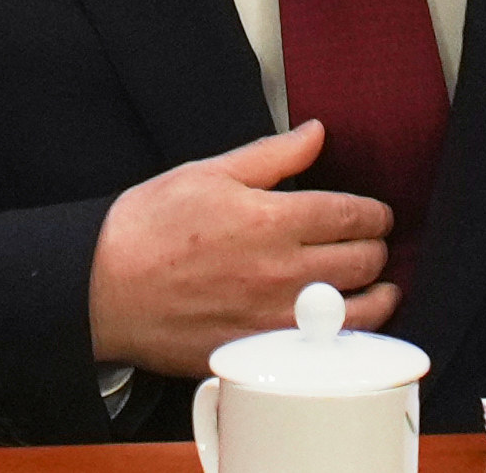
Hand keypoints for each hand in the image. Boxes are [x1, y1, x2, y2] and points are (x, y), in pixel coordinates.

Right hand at [87, 120, 398, 375]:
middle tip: (373, 243)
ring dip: (378, 296)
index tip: (376, 214)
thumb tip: (316, 134)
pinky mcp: (260, 350)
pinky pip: (322, 348)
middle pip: (363, 261)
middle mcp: (282, 272)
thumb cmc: (148, 228)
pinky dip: (344, 334)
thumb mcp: (209, 172)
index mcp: (273, 220)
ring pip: (355, 311)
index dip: (374, 213)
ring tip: (382, 287)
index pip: (352, 215)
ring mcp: (274, 318)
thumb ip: (273, 155)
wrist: (104, 287)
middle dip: (376, 247)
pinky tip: (344, 323)